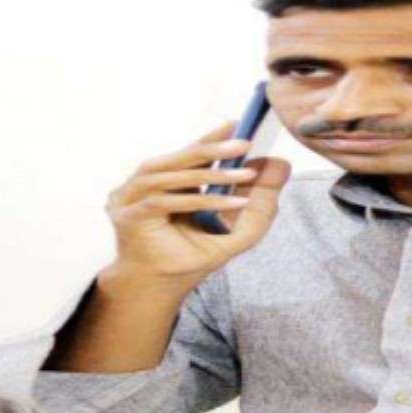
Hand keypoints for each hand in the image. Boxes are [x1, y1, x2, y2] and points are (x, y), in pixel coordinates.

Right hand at [104, 120, 290, 286]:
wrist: (162, 289)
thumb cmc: (192, 257)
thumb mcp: (239, 227)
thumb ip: (261, 198)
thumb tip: (281, 163)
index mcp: (164, 181)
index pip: (189, 155)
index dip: (212, 139)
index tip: (236, 124)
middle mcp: (143, 185)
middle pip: (177, 159)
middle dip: (213, 150)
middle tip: (244, 143)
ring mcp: (131, 199)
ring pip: (171, 177)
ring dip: (211, 175)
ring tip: (245, 174)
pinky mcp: (130, 217)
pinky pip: (166, 202)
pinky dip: (200, 201)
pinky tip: (229, 202)